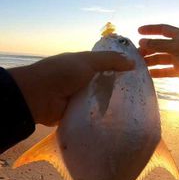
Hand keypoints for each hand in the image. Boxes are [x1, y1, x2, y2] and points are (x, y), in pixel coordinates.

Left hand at [8, 51, 133, 125]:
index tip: (137, 76)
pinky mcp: (78, 112)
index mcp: (84, 66)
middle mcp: (83, 81)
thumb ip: (110, 60)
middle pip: (104, 84)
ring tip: (131, 110)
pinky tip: (116, 119)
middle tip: (138, 96)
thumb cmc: (63, 73)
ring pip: (100, 100)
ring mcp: (79, 97)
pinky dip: (101, 115)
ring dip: (110, 103)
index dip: (120, 70)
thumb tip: (133, 63)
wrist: (39, 96)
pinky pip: (92, 113)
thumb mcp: (88, 61)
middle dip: (118, 89)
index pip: (106, 67)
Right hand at [138, 24, 178, 90]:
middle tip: (136, 54)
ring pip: (161, 59)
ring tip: (139, 65)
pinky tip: (149, 74)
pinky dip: (158, 73)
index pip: (163, 30)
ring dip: (151, 61)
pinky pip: (166, 71)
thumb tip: (141, 42)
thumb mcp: (177, 47)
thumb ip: (159, 45)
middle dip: (148, 49)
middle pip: (159, 46)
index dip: (150, 30)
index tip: (138, 31)